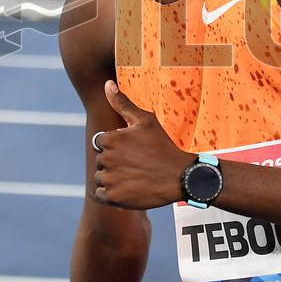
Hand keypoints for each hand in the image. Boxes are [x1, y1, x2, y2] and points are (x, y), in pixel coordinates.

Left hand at [92, 81, 194, 209]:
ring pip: (100, 178)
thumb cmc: (162, 146)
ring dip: (112, 178)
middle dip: (114, 162)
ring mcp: (110, 179)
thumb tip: (107, 83)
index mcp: (110, 139)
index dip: (116, 146)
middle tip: (137, 164)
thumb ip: (122, 103)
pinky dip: (111, 194)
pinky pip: (102, 194)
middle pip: (101, 160)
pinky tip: (128, 188)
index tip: (133, 150)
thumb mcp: (145, 120)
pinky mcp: (114, 197)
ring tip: (133, 176)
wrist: (180, 176)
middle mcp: (106, 159)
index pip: (101, 142)